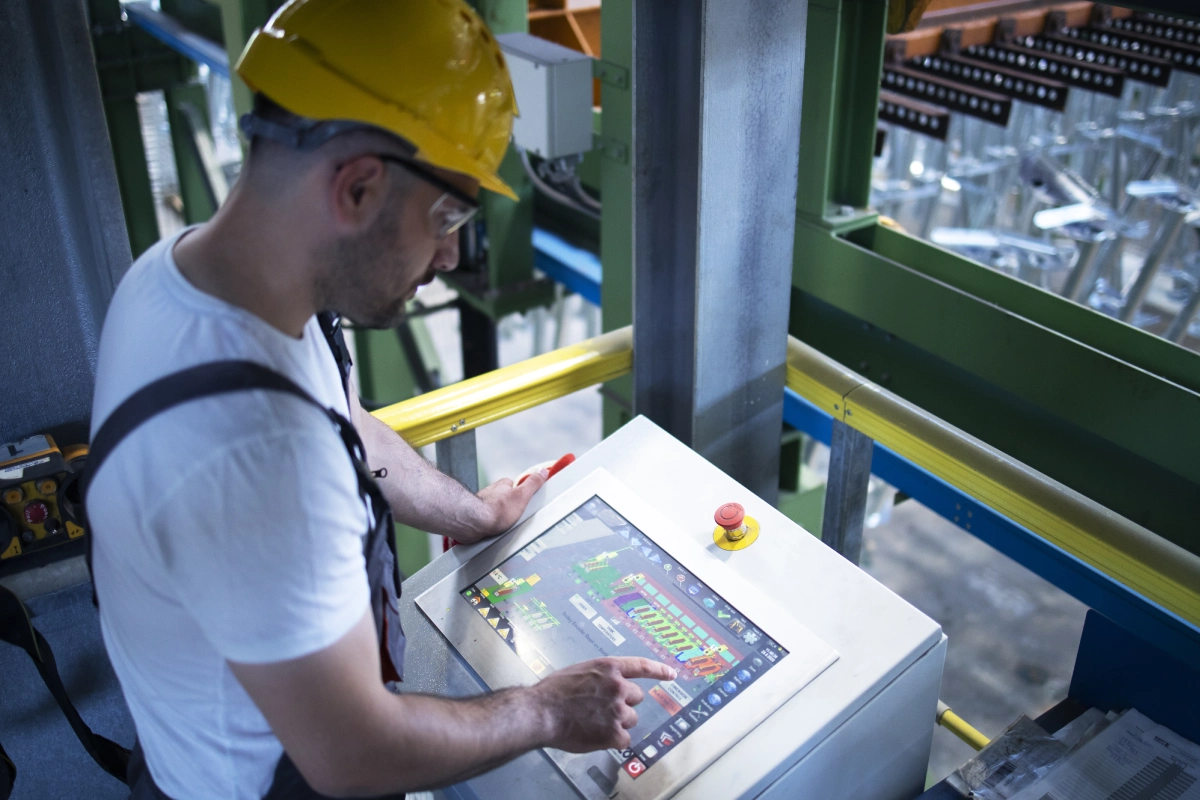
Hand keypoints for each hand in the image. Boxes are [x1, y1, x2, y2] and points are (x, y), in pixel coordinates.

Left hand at [468, 469, 548, 541]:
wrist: (474, 522)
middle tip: (515, 515)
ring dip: (497, 514)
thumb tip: (542, 472)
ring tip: (504, 525)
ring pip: (492, 508)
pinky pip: (484, 519)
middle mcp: (490, 492)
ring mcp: (481, 504)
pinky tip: (493, 529)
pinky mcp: (474, 517)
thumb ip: (532, 483)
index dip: (520, 492)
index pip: (513, 484)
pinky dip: (488, 523)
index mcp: (502, 485)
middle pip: (502, 496)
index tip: (524, 498)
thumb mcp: (522, 495)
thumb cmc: (496, 510)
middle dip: (508, 505)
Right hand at [531, 657, 677, 752]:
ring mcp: (618, 710)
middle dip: (624, 703)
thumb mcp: (580, 672)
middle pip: (636, 697)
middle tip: (603, 709)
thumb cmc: (553, 692)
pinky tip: (596, 736)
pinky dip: (613, 740)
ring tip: (594, 723)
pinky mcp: (615, 732)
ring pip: (630, 719)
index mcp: (609, 668)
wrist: (541, 711)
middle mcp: (618, 687)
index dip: (659, 671)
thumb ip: (599, 677)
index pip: (642, 666)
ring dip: (618, 722)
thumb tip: (606, 687)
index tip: (671, 674)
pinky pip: (624, 738)